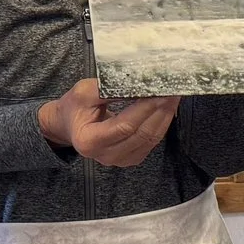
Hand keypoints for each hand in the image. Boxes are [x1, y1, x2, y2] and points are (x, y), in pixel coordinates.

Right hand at [38, 77, 178, 166]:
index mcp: (89, 141)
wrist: (71, 125)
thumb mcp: (84, 92)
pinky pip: (151, 141)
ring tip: (173, 97)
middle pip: (142, 134)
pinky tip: (166, 109)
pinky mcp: (132, 158)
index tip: (159, 92)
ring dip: (165, 117)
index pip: (124, 126)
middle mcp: (105, 155)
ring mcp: (120, 160)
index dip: (144, 109)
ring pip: (151, 139)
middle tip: (173, 91)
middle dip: (160, 111)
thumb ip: (107, 89)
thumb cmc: (75, 107)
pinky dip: (161, 124)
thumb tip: (137, 84)